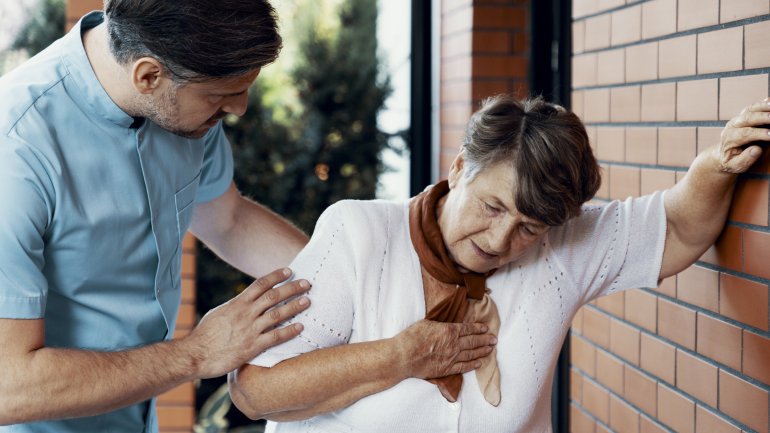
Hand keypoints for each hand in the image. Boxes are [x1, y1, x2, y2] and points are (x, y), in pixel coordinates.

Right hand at [182, 267, 310, 378]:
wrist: (196, 355)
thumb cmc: (205, 335)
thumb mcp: (219, 313)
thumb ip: (235, 307)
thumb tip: (246, 301)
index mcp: (237, 304)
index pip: (260, 284)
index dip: (276, 276)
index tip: (289, 271)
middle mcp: (245, 313)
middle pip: (273, 296)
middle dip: (291, 288)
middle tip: (307, 283)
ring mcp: (250, 330)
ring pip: (277, 314)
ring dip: (294, 306)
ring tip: (308, 301)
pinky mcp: (252, 347)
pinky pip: (275, 337)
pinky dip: (289, 331)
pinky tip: (300, 327)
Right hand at [394, 320, 496, 379]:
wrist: (404, 356)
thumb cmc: (412, 337)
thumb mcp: (426, 323)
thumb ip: (440, 324)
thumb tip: (447, 324)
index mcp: (448, 330)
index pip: (467, 329)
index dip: (478, 329)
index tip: (486, 329)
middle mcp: (453, 344)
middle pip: (473, 341)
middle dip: (485, 340)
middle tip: (494, 339)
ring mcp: (451, 357)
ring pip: (471, 354)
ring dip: (482, 351)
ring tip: (491, 349)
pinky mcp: (446, 369)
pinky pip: (463, 367)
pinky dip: (473, 365)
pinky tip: (479, 362)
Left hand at [718, 97, 769, 172]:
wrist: (723, 154)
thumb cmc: (731, 161)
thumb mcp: (735, 166)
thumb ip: (745, 159)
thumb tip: (756, 150)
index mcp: (729, 138)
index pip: (745, 134)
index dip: (759, 134)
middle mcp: (732, 126)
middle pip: (747, 118)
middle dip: (762, 118)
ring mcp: (737, 119)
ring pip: (750, 110)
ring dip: (764, 107)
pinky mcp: (744, 115)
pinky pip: (753, 107)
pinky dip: (762, 103)